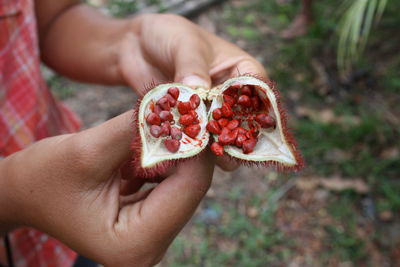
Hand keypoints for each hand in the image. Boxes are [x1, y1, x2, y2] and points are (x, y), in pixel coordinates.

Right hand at [0, 111, 213, 265]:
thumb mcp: (87, 150)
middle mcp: (149, 248)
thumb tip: (177, 101)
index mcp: (133, 245)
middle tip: (187, 105)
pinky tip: (152, 139)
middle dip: (188, 144)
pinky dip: (164, 157)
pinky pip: (170, 183)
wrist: (23, 193)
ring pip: (183, 182)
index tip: (195, 106)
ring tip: (166, 118)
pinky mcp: (148, 221)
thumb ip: (135, 129)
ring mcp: (150, 235)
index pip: (189, 188)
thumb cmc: (43, 178)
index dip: (196, 144)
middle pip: (191, 187)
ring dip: (177, 148)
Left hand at [118, 14, 265, 169]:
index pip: (257, 94)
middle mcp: (229, 94)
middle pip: (240, 121)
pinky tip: (180, 150)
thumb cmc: (169, 34)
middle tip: (223, 150)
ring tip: (200, 152)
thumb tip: (198, 90)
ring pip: (217, 134)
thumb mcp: (185, 45)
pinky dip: (188, 144)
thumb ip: (192, 67)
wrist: (136, 44)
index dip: (255, 112)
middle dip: (232, 136)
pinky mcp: (188, 121)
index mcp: (241, 70)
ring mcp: (208, 110)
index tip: (244, 127)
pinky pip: (193, 137)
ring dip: (209, 144)